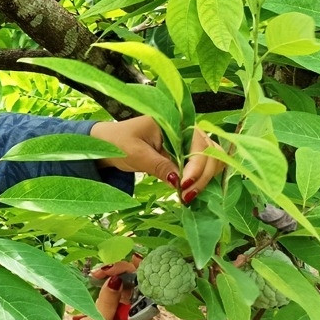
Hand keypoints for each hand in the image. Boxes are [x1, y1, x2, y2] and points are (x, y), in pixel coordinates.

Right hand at [69, 260, 151, 319]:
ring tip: (96, 273)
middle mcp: (136, 313)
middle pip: (138, 283)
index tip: (130, 260)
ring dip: (113, 272)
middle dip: (122, 272)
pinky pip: (116, 283)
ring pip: (126, 280)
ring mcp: (126, 306)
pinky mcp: (115, 300)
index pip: (148, 292)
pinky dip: (107, 276)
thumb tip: (116, 279)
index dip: (140, 274)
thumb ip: (107, 302)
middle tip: (102, 269)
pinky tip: (97, 275)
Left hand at [90, 115, 223, 203]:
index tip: (184, 184)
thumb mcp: (136, 154)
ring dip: (205, 178)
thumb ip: (159, 165)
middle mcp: (186, 131)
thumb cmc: (118, 143)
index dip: (197, 164)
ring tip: (187, 196)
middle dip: (203, 175)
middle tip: (186, 196)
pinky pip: (202, 166)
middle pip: (210, 151)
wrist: (108, 145)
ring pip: (211, 159)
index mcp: (174, 122)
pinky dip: (201, 179)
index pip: (198, 142)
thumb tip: (179, 181)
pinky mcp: (185, 155)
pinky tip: (190, 192)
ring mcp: (187, 143)